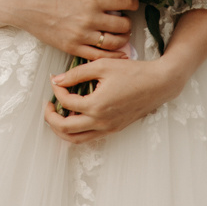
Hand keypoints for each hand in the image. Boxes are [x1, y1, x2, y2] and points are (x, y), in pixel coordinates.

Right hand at [8, 0, 138, 60]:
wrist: (26, 6)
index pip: (123, 1)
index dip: (133, 2)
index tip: (133, 3)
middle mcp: (90, 18)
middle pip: (122, 25)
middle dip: (127, 23)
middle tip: (125, 21)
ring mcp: (82, 36)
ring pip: (114, 43)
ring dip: (122, 40)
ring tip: (120, 36)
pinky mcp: (73, 48)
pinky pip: (98, 57)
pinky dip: (110, 56)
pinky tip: (115, 53)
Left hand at [43, 53, 175, 141]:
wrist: (158, 84)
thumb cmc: (132, 72)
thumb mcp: (102, 65)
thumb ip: (76, 73)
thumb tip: (56, 80)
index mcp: (96, 105)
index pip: (66, 102)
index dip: (57, 90)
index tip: (56, 80)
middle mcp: (100, 122)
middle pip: (65, 129)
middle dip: (51, 117)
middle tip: (48, 104)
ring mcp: (108, 129)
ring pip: (76, 139)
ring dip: (62, 129)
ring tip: (57, 114)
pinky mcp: (113, 129)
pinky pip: (89, 137)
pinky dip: (77, 130)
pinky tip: (76, 116)